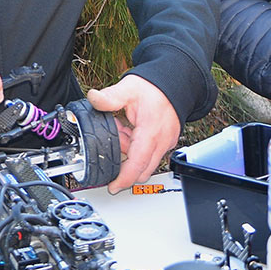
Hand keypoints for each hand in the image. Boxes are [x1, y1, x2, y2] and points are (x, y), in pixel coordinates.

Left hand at [86, 75, 180, 193]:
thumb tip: (94, 98)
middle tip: (113, 147)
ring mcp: (166, 143)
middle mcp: (161, 141)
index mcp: (150, 132)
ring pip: (146, 163)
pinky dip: (138, 149)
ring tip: (122, 132)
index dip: (124, 179)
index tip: (113, 187)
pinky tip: (131, 131)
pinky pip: (152, 154)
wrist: (176, 83)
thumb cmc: (155, 87)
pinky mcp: (167, 142)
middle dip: (124, 165)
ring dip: (131, 155)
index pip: (137, 164)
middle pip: (142, 170)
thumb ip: (110, 97)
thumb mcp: (129, 89)